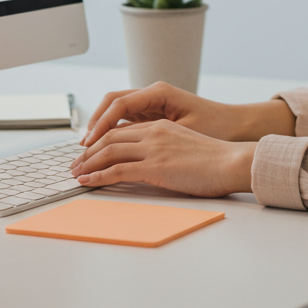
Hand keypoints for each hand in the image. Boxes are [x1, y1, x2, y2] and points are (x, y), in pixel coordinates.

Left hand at [71, 119, 255, 197]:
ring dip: (88, 164)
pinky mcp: (155, 167)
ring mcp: (153, 148)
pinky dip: (98, 176)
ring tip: (76, 174)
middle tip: (75, 164)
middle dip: (88, 152)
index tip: (89, 152)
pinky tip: (88, 182)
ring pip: (109, 152)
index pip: (121, 130)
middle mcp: (153, 132)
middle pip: (109, 138)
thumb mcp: (185, 145)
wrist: (232, 162)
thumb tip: (149, 163)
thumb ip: (165, 148)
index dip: (100, 141)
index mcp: (160, 126)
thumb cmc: (215, 160)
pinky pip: (117, 170)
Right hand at [80, 82, 236, 146]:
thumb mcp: (186, 132)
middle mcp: (153, 94)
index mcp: (159, 93)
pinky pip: (126, 120)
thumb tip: (127, 149)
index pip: (119, 104)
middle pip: (112, 103)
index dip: (100, 124)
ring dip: (101, 129)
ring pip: (116, 111)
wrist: (237, 127)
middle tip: (82, 149)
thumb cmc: (217, 128)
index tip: (89, 143)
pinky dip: (113, 132)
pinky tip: (105, 149)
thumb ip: (156, 137)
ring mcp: (152, 103)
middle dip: (94, 125)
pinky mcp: (154, 115)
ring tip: (87, 151)